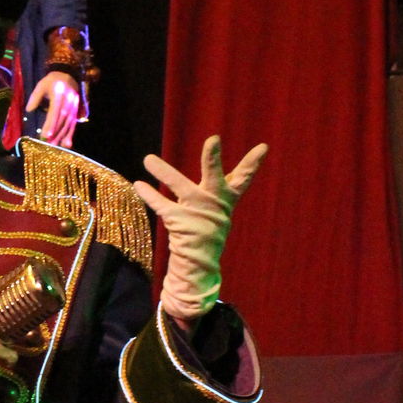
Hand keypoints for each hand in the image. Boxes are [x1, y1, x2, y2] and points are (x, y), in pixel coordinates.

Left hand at [25, 70, 82, 145]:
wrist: (68, 74)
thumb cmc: (51, 81)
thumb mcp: (41, 85)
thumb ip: (35, 97)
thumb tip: (29, 110)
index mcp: (59, 93)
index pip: (55, 111)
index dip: (51, 123)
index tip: (46, 135)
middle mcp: (69, 100)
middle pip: (63, 119)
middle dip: (56, 133)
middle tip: (49, 144)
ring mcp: (74, 106)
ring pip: (69, 123)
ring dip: (63, 136)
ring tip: (56, 146)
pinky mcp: (76, 110)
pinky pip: (74, 124)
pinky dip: (70, 134)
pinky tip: (67, 144)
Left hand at [134, 136, 266, 325]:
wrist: (200, 262)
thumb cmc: (209, 227)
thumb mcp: (221, 206)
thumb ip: (226, 185)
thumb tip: (248, 161)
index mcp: (226, 200)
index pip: (243, 179)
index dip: (253, 163)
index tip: (262, 147)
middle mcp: (213, 203)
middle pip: (216, 178)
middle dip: (213, 159)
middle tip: (213, 140)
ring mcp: (196, 213)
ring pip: (180, 187)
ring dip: (164, 172)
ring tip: (148, 159)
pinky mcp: (179, 222)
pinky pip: (162, 205)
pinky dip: (150, 195)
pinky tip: (139, 184)